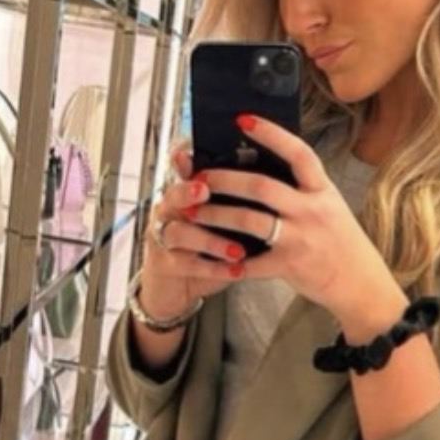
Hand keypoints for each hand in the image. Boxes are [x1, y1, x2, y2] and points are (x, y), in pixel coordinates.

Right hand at [137, 140, 248, 319]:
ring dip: (210, 239)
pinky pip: (186, 264)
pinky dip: (213, 267)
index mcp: (186, 194)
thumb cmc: (206, 249)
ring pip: (179, 232)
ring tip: (238, 249)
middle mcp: (171, 211)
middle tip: (204, 190)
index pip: (182, 170)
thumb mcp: (223, 222)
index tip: (192, 152)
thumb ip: (239, 203)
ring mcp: (163, 237)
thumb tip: (275, 183)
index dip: (185, 159)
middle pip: (173, 194)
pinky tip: (236, 270)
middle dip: (188, 191)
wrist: (177, 287)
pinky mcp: (164, 264)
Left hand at [186, 116, 406, 335]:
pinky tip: (209, 257)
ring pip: (248, 220)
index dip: (271, 134)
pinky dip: (227, 261)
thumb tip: (264, 166)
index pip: (298, 153)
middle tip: (199, 176)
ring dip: (216, 215)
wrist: (361, 284)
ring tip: (193, 212)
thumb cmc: (342, 242)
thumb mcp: (330, 206)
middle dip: (224, 179)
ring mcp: (300, 239)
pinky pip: (250, 262)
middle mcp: (312, 211)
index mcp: (322, 190)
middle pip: (261, 186)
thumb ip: (303, 189)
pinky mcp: (289, 266)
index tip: (244, 120)